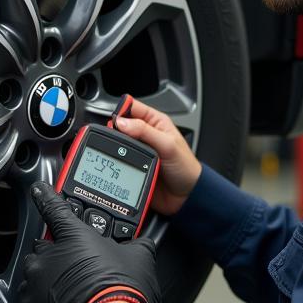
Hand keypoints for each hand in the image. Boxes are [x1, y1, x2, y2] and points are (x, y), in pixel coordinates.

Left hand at [19, 183, 159, 302]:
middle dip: (56, 255)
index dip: (46, 196)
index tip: (39, 190)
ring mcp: (35, 284)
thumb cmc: (123, 294)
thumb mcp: (140, 259)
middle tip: (77, 268)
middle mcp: (48, 257)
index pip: (53, 207)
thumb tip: (143, 243)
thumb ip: (136, 244)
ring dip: (48, 281)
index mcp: (72, 236)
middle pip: (44, 247)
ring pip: (35, 276)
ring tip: (71, 294)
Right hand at [114, 99, 201, 213]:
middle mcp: (145, 134)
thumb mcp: (167, 145)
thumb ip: (145, 131)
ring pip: (118, 143)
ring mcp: (138, 150)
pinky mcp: (133, 165)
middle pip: (121, 125)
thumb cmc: (185, 167)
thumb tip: (122, 122)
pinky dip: (115, 161)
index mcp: (155, 122)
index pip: (132, 107)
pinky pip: (119, 160)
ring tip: (117, 153)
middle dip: (115, 131)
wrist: (186, 196)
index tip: (116, 123)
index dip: (121, 111)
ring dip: (115, 147)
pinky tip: (117, 163)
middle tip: (117, 140)